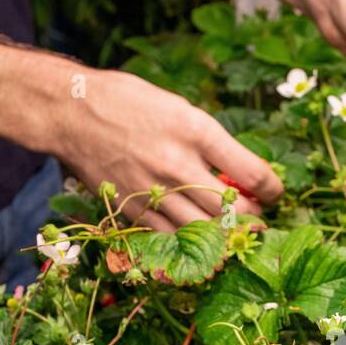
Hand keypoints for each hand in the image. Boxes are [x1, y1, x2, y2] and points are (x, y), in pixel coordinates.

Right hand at [53, 69, 283, 230]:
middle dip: (254, 218)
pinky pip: (172, 237)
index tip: (275, 192)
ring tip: (234, 231)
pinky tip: (200, 237)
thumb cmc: (129, 102)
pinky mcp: (133, 210)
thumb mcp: (180, 108)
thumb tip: (241, 172)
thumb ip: (212, 141)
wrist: (71, 112)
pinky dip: (191, 241)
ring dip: (226, 235)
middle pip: (233, 210)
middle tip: (258, 216)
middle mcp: (178, 164)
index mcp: (196, 131)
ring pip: (204, 231)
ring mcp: (154, 191)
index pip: (253, 173)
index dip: (273, 189)